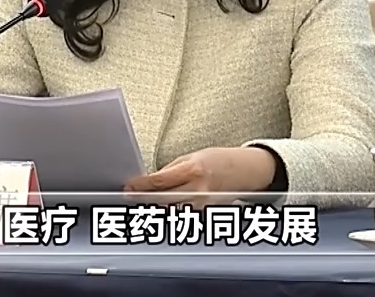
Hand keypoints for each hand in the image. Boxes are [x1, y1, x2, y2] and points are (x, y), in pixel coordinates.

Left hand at [123, 147, 276, 207]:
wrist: (245, 170)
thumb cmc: (218, 161)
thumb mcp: (191, 157)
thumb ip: (171, 170)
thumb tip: (150, 181)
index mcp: (193, 170)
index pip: (160, 181)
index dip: (141, 186)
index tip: (129, 187)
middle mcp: (199, 190)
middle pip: (164, 200)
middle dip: (144, 200)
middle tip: (130, 198)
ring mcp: (204, 205)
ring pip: (173, 212)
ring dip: (156, 209)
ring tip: (143, 205)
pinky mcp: (207, 214)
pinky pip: (185, 216)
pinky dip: (172, 213)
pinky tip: (162, 210)